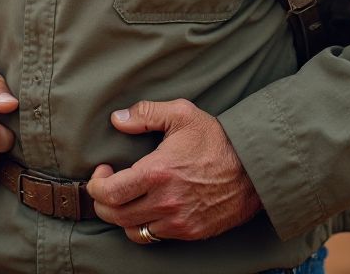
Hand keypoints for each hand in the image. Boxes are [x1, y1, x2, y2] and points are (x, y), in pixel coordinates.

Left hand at [86, 98, 261, 243]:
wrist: (253, 168)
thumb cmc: (216, 139)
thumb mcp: (181, 114)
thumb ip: (146, 113)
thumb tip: (117, 119)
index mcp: (158, 172)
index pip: (110, 193)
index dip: (96, 185)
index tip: (102, 171)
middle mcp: (165, 202)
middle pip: (115, 215)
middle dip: (102, 201)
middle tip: (107, 184)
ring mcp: (177, 221)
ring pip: (132, 230)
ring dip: (121, 215)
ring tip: (125, 197)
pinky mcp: (189, 232)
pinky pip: (154, 236)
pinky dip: (143, 225)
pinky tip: (146, 207)